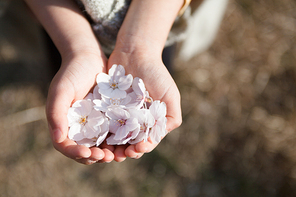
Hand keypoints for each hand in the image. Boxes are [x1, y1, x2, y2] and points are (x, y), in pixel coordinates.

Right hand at [46, 51, 114, 163]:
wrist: (89, 58)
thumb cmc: (71, 73)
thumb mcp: (61, 91)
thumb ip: (56, 114)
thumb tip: (58, 139)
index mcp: (64, 124)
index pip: (67, 146)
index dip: (76, 153)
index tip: (87, 153)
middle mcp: (79, 128)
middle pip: (85, 150)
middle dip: (95, 156)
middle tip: (106, 157)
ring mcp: (95, 124)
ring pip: (101, 146)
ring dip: (109, 153)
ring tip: (118, 154)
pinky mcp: (109, 119)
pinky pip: (113, 134)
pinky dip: (119, 141)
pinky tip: (127, 142)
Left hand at [107, 47, 181, 161]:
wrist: (134, 53)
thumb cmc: (155, 73)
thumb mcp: (170, 95)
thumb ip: (172, 117)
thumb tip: (162, 135)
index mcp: (151, 120)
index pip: (147, 140)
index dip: (143, 147)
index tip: (137, 149)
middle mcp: (136, 120)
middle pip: (131, 142)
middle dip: (126, 151)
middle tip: (120, 155)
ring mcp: (122, 115)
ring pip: (116, 137)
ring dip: (113, 147)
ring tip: (107, 152)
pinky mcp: (108, 108)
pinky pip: (104, 124)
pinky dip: (101, 133)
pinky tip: (98, 139)